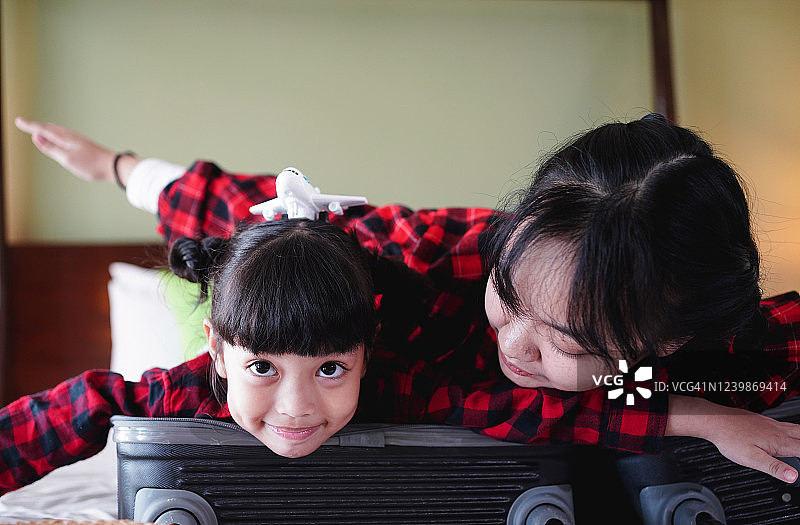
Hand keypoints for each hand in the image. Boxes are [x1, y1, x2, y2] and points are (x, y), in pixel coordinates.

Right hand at [14, 117, 133, 183]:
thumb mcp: (67, 159)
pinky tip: (61, 139)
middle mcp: (72, 137)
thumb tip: (37, 136)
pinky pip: (66, 137)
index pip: (43, 130)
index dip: (30, 126)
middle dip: (36, 126)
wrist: (115, 166)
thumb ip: (51, 148)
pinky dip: (57, 135)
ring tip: (39, 129)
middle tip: (25, 124)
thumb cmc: (92, 165)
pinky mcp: (85, 146)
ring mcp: (79, 141)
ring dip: (47, 129)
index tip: (18, 121)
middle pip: (50, 128)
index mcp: (66, 139)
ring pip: (59, 132)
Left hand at [667, 394, 799, 482]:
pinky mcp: (763, 420)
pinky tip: (785, 436)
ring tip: (798, 448)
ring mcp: (771, 424)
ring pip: (796, 429)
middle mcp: (778, 430)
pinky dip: (793, 432)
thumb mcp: (752, 459)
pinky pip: (784, 425)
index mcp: (778, 442)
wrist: (714, 421)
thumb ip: (774, 467)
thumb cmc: (730, 438)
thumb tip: (792, 476)